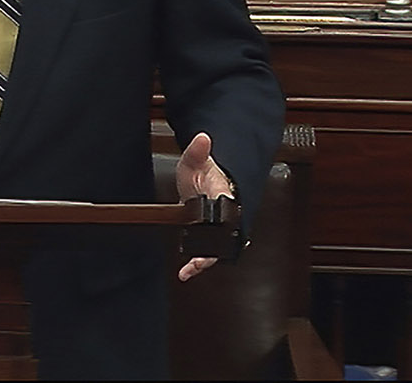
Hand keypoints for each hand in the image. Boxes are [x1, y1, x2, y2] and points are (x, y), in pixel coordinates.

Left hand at [174, 131, 234, 281]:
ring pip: (216, 248)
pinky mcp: (207, 234)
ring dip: (204, 259)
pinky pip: (206, 252)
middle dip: (213, 248)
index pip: (226, 206)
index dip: (221, 218)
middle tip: (199, 261)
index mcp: (223, 193)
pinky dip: (197, 264)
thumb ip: (197, 151)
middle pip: (224, 235)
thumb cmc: (203, 170)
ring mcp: (216, 226)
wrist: (205, 179)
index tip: (214, 227)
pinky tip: (184, 273)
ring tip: (189, 269)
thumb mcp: (194, 160)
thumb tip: (202, 138)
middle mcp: (224, 214)